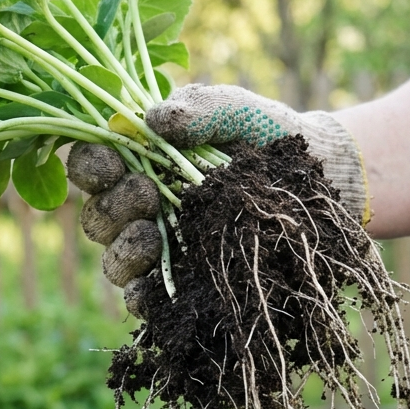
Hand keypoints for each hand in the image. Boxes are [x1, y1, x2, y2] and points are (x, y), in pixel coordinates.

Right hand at [66, 83, 367, 316]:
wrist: (319, 176)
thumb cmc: (266, 135)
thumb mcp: (233, 110)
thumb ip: (196, 110)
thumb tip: (152, 120)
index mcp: (141, 160)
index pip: (93, 164)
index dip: (90, 165)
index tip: (112, 161)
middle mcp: (142, 206)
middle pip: (97, 217)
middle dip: (113, 206)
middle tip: (147, 192)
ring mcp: (161, 247)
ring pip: (114, 260)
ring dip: (124, 249)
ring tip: (153, 235)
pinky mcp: (183, 284)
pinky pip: (143, 299)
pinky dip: (141, 295)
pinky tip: (155, 286)